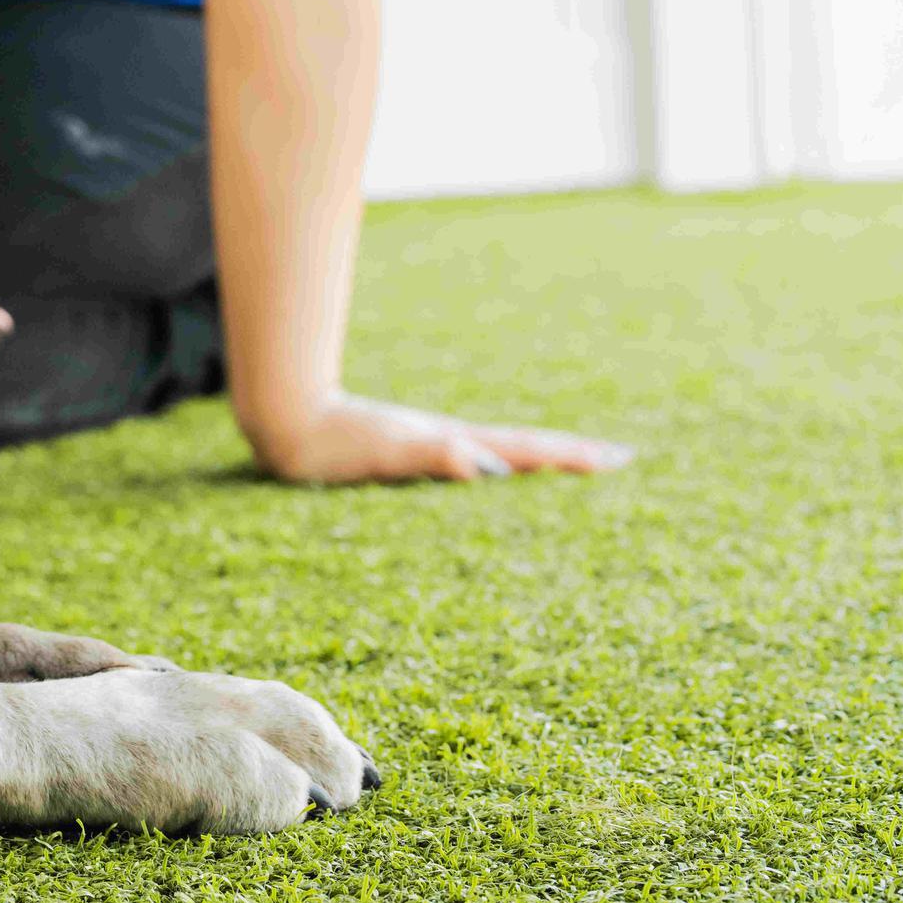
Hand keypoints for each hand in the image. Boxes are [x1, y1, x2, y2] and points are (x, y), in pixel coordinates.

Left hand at [245, 390, 634, 485]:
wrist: (285, 422)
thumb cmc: (332, 444)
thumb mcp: (385, 455)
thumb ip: (432, 454)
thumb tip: (480, 460)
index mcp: (454, 442)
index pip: (524, 450)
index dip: (569, 457)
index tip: (617, 460)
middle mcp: (449, 442)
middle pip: (521, 447)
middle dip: (567, 456)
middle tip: (617, 461)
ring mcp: (431, 447)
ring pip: (498, 454)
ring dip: (537, 462)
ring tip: (572, 470)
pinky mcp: (409, 457)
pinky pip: (469, 466)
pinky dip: (498, 470)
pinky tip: (496, 480)